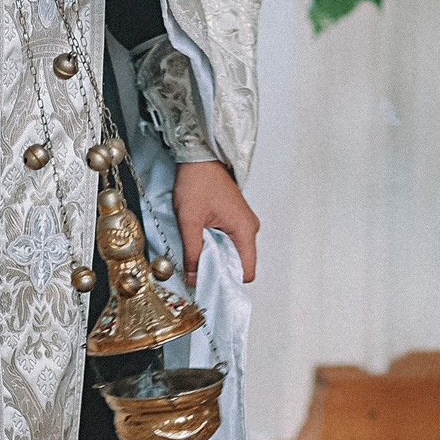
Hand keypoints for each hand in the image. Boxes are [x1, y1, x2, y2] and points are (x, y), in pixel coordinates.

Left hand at [174, 161, 257, 284]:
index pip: (246, 271)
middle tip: (196, 270)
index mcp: (245, 230)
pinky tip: (200, 241)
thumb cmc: (197, 182)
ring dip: (215, 257)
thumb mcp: (190, 221)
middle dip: (218, 270)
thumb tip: (193, 279)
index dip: (228, 281)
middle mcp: (249, 228)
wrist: (198, 156)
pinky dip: (215, 246)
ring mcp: (243, 222)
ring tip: (196, 253)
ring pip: (232, 252)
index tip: (208, 283)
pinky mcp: (235, 218)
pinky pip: (228, 241)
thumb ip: (192, 253)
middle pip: (239, 263)